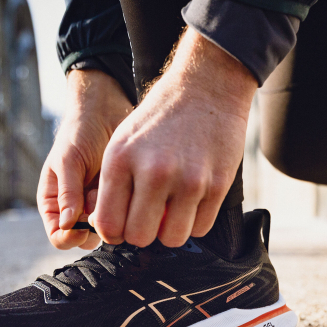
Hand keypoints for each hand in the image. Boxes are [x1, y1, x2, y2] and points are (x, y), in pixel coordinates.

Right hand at [37, 70, 132, 249]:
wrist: (105, 113)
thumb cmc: (79, 133)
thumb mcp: (68, 160)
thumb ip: (67, 193)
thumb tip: (67, 225)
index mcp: (54, 202)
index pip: (58, 235)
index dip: (69, 237)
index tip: (84, 226)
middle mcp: (76, 208)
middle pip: (84, 237)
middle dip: (94, 224)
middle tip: (99, 200)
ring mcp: (98, 204)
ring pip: (106, 228)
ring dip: (111, 213)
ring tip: (111, 186)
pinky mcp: (120, 198)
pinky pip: (124, 215)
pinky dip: (126, 205)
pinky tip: (126, 185)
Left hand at [89, 28, 257, 247]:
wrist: (207, 87)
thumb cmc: (161, 118)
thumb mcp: (123, 142)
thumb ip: (113, 185)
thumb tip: (109, 229)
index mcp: (121, 160)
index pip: (109, 224)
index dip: (115, 233)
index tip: (123, 224)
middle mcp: (154, 172)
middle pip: (140, 237)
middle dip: (143, 233)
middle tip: (149, 216)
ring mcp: (189, 180)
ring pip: (172, 239)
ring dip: (170, 231)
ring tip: (172, 208)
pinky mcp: (217, 185)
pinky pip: (200, 228)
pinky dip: (195, 221)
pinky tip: (192, 199)